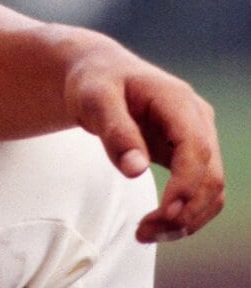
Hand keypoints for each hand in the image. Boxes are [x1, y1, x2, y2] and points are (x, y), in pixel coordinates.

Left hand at [64, 42, 224, 243]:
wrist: (98, 73)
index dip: (186, 185)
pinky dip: (185, 213)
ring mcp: (197, 135)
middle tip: (144, 232)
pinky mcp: (189, 153)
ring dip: (187, 219)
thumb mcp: (94, 99)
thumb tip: (136, 170)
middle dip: (184, 211)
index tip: (164, 213)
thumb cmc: (95, 81)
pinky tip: (157, 224)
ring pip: (211, 189)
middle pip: (210, 175)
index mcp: (177, 99)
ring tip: (146, 233)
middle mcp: (196, 117)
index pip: (196, 148)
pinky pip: (199, 190)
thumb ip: (115, 131)